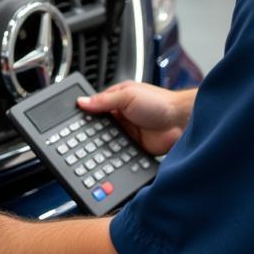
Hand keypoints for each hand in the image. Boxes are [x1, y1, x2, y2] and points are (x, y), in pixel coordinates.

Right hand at [77, 81, 192, 156]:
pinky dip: (113, 156)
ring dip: (102, 145)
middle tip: (78, 139)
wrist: (182, 122)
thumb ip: (105, 100)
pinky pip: (118, 153)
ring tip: (90, 150)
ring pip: (106, 141)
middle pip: (98, 127)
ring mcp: (127, 133)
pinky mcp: (133, 148)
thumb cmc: (161, 102)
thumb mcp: (128, 95)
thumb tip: (82, 102)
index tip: (70, 123)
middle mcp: (121, 116)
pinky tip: (106, 157)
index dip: (84, 114)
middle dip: (90, 133)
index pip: (94, 108)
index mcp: (117, 100)